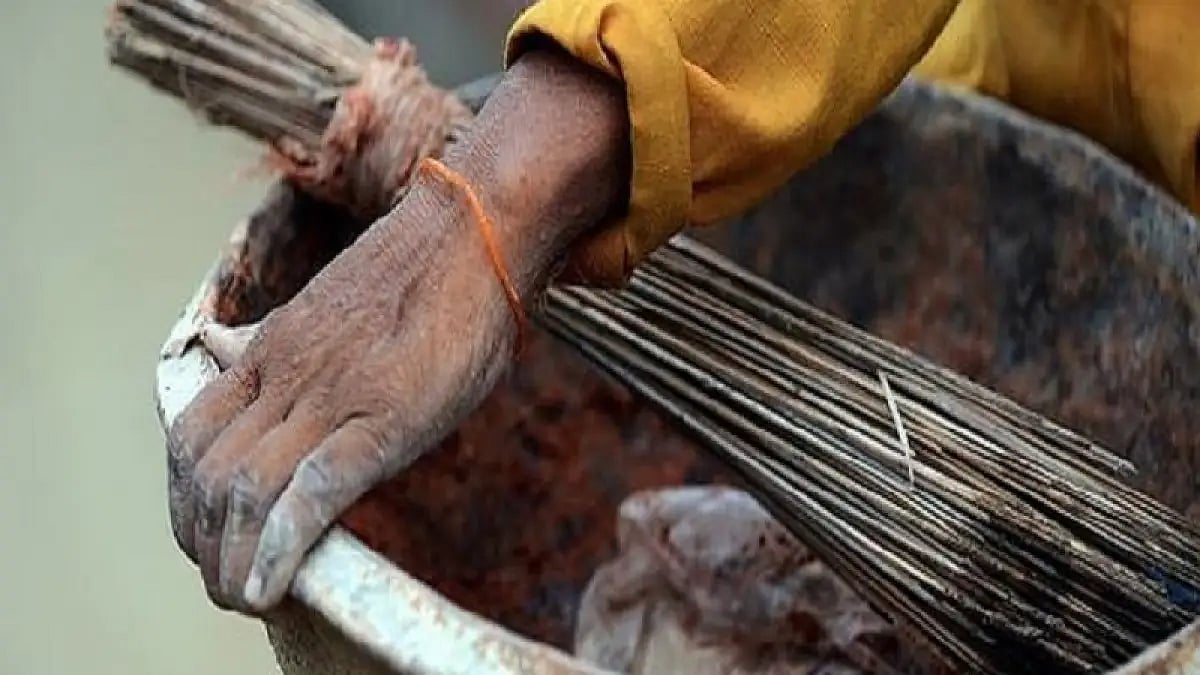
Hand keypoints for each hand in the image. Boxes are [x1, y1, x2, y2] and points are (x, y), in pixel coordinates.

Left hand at [167, 48, 628, 612]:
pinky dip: (280, 547)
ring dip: (230, 558)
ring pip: (245, 490)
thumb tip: (225, 348)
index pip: (191, 434)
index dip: (184, 496)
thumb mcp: (327, 307)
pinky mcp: (383, 417)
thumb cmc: (420, 274)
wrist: (475, 230)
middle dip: (200, 539)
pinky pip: (313, 492)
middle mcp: (286, 374)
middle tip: (217, 579)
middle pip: (205, 472)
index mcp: (272, 350)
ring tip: (239, 597)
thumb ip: (272, 341)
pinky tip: (271, 588)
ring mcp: (331, 396)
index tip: (203, 533)